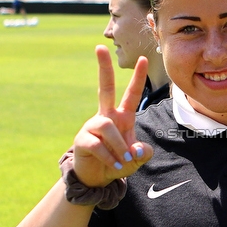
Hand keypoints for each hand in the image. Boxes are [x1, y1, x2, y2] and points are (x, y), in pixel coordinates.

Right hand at [71, 46, 152, 186]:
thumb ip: (142, 153)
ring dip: (119, 146)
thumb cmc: (118, 163)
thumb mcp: (136, 160)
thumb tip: (139, 149)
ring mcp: (92, 127)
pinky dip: (109, 157)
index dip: (138, 78)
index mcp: (122, 117)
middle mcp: (106, 117)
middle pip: (104, 88)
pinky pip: (97, 144)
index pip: (131, 94)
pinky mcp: (82, 140)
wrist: (97, 179)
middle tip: (99, 47)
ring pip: (107, 127)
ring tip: (124, 161)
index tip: (144, 59)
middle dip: (103, 68)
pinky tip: (114, 165)